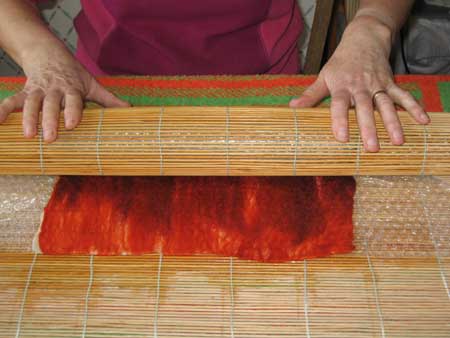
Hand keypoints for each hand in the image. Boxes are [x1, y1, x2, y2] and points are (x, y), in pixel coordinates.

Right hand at [0, 45, 129, 142]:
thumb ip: (108, 99)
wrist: (47, 52)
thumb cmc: (73, 72)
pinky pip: (12, 100)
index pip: (72, 100)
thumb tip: (130, 110)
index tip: (72, 124)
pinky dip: (4, 110)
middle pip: (50, 105)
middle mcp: (53, 89)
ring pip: (30, 103)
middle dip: (49, 120)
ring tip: (28, 135)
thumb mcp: (91, 83)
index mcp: (71, 88)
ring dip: (28, 118)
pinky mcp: (24, 91)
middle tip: (49, 138)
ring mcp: (37, 90)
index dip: (72, 111)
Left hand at [290, 15, 428, 151]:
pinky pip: (403, 96)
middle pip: (365, 109)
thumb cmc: (341, 63)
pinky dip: (414, 107)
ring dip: (393, 122)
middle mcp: (360, 87)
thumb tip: (292, 108)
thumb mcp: (324, 76)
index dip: (340, 120)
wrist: (363, 39)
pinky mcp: (390, 83)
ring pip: (386, 105)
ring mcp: (378, 85)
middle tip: (372, 147)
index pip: (340, 105)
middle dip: (369, 128)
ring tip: (398, 141)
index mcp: (342, 87)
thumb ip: (311, 95)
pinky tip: (423, 121)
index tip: (341, 138)